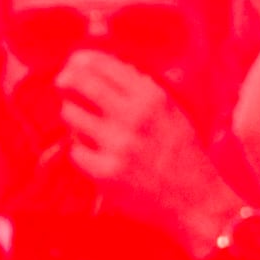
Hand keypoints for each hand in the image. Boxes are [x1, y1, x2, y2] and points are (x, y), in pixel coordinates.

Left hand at [48, 49, 233, 241]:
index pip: (105, 65)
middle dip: (66, 80)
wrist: (196, 199)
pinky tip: (96, 154)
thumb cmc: (182, 153)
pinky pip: (74, 150)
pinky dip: (81, 150)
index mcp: (153, 98)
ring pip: (71, 114)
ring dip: (73, 117)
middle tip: (62, 83)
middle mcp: (135, 117)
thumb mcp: (171, 111)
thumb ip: (140, 89)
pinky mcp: (104, 172)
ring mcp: (118, 145)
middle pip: (79, 82)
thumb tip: (103, 65)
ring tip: (85, 124)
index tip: (74, 62)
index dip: (82, 60)